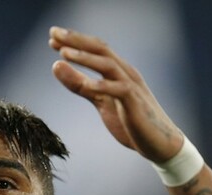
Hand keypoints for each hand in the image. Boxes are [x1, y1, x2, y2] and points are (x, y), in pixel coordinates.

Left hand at [49, 27, 182, 162]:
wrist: (159, 143)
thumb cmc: (130, 121)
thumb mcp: (100, 102)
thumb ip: (80, 85)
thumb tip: (56, 66)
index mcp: (118, 72)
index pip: (95, 49)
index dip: (74, 41)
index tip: (52, 36)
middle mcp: (125, 73)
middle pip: (100, 49)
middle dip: (76, 40)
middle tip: (53, 33)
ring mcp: (132, 86)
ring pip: (108, 65)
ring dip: (86, 58)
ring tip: (64, 53)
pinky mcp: (135, 103)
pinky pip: (119, 90)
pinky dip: (102, 86)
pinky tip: (86, 85)